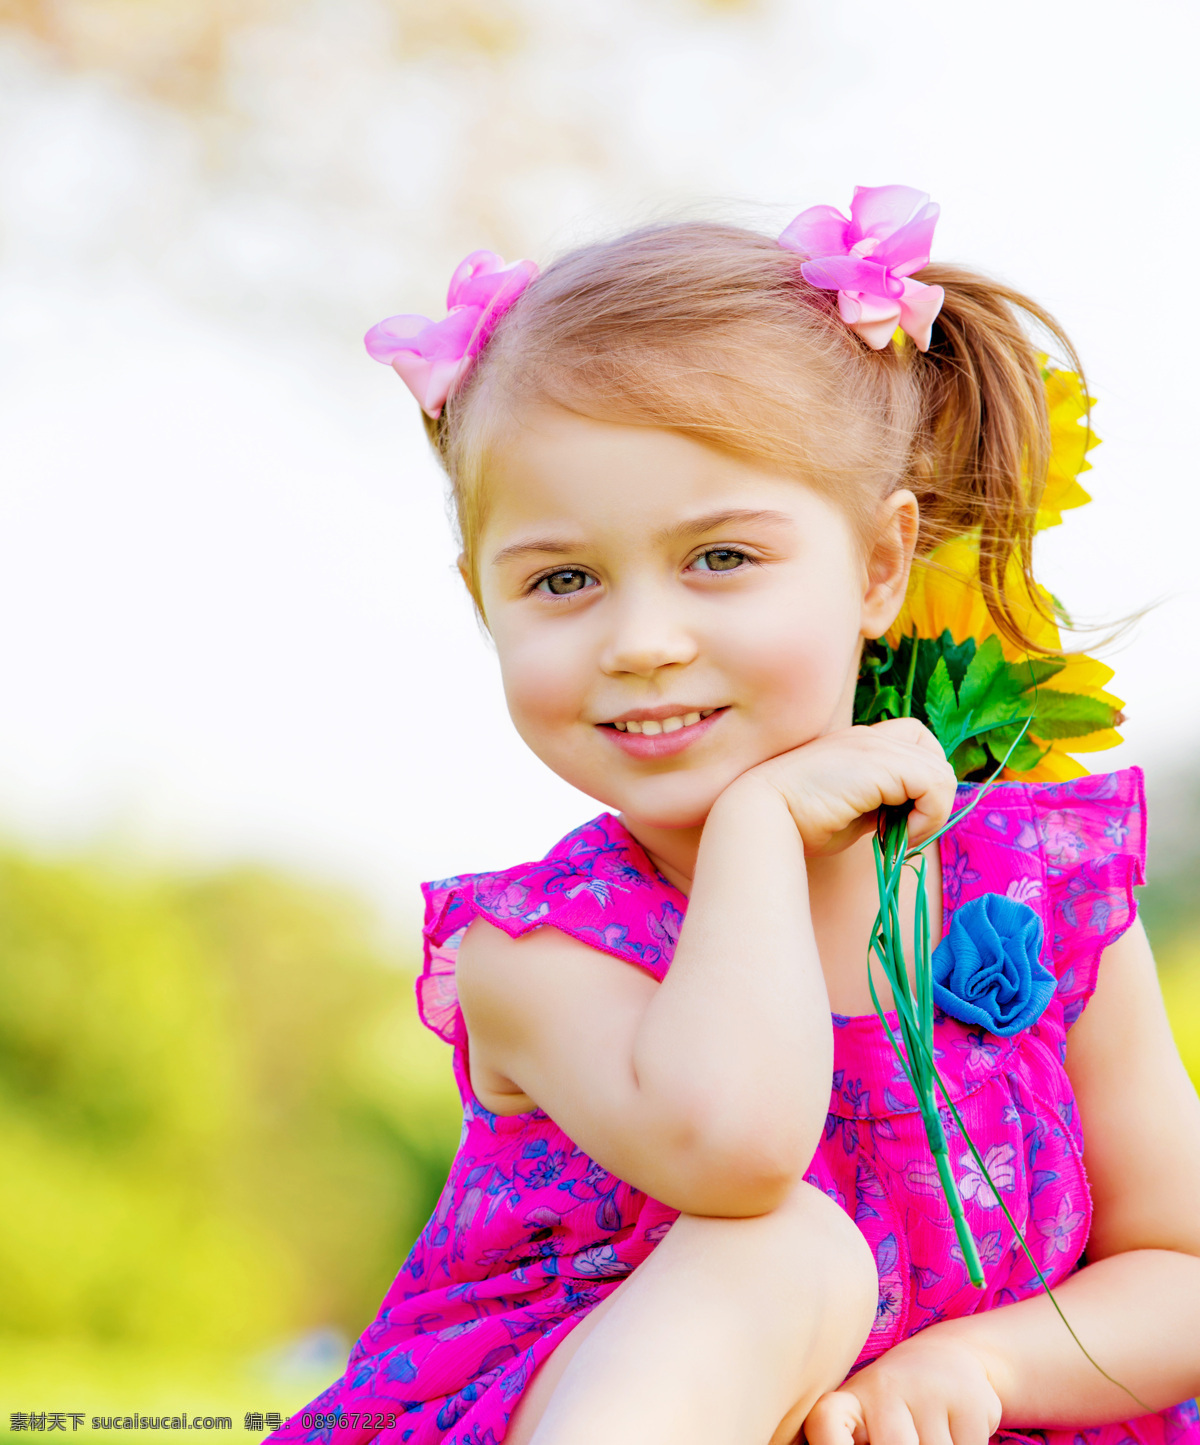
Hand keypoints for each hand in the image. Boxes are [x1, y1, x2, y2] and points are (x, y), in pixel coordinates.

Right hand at [739, 718, 956, 857]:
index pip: (911, 740)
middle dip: (930, 792)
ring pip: (939, 768)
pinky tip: (903, 835)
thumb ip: (876, 807)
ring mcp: (873, 745)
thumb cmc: (794, 823)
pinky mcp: (879, 763)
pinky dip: (931, 813)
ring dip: (932, 809)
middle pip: (929, 748)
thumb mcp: (847, 812)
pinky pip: (935, 783)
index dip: (919, 776)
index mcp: (855, 744)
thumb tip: (906, 821)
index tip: (901, 817)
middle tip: (907, 828)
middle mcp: (867, 737)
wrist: (762, 816)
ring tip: (904, 836)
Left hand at [803, 1333, 1002, 1444]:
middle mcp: (883, 1388)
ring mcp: (927, 1391)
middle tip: (909, 1439)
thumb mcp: (866, 1421)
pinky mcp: (968, 1401)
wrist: (949, 1358)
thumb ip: (851, 1439)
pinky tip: (956, 1432)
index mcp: (850, 1399)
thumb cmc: (894, 1406)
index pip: (825, 1422)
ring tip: (931, 1434)